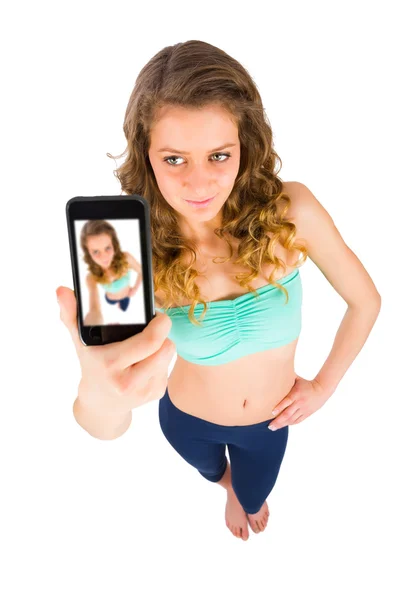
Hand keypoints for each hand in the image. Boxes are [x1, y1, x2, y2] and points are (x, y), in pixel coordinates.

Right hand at [56, 286, 175, 415]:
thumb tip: (62, 290)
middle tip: (155, 325)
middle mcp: (129, 382)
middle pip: (166, 347)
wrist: (100, 404)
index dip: (160, 323)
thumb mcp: (79, 341)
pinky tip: (146, 361)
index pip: (151, 341)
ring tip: (146, 345)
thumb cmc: (92, 365)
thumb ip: (71, 315)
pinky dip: (160, 361)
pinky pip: (168, 368)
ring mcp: (145, 390)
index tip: (156, 315)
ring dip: (162, 346)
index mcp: (111, 364)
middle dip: (164, 333)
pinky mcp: (156, 394)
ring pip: (169, 356)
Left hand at [268, 375, 330, 429]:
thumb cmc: (306, 383)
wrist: (322, 390)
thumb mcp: (297, 380)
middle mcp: (300, 403)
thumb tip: (274, 375)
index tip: (272, 413)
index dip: (279, 407)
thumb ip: (287, 380)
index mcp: (296, 393)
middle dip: (278, 420)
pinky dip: (289, 423)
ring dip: (282, 424)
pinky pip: (297, 421)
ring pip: (292, 419)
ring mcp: (304, 409)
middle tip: (270, 425)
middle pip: (288, 413)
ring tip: (273, 427)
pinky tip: (283, 425)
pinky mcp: (307, 414)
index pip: (287, 401)